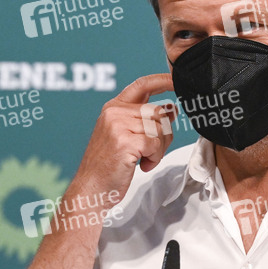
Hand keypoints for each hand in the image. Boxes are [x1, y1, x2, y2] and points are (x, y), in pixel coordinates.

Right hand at [72, 73, 175, 202]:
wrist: (91, 189)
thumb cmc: (107, 166)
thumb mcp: (125, 136)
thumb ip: (145, 120)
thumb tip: (172, 109)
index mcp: (113, 107)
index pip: (142, 84)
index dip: (163, 80)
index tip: (177, 80)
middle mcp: (114, 112)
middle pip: (159, 112)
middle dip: (164, 135)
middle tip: (151, 152)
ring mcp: (118, 125)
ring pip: (161, 128)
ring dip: (159, 149)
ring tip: (143, 159)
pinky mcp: (125, 141)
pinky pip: (156, 143)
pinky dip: (155, 158)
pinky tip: (142, 165)